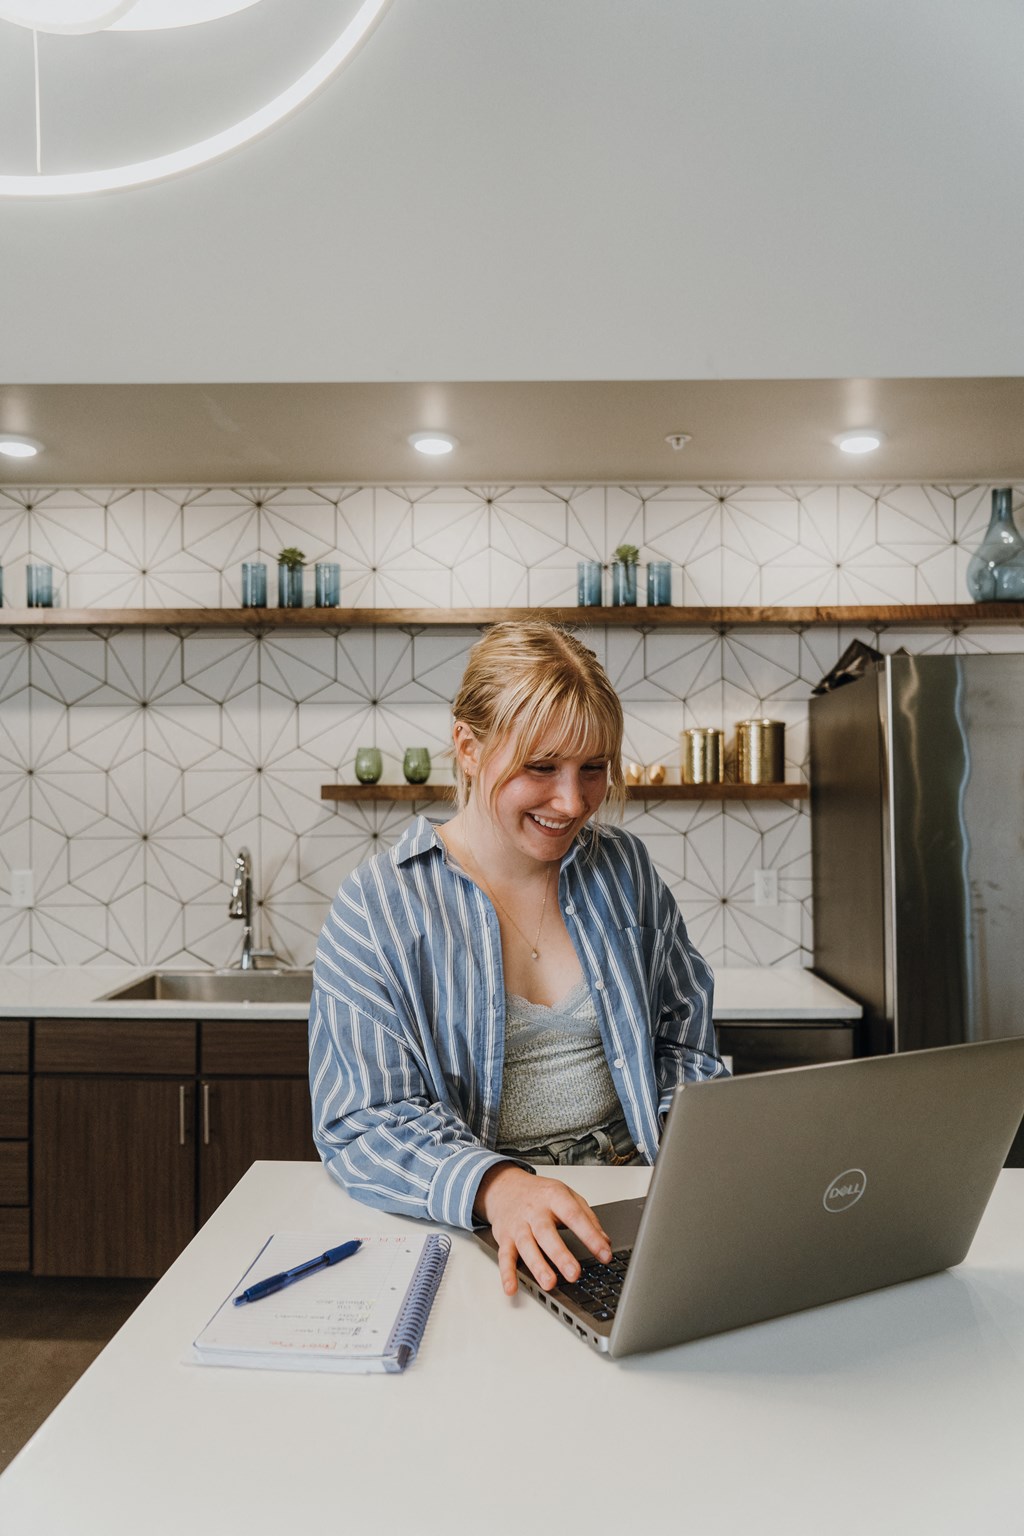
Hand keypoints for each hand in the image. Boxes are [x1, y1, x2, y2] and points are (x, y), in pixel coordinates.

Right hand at [474, 1164, 612, 1295]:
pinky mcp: (504, 1238)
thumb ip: (587, 1218)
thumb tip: (605, 1242)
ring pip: (527, 1246)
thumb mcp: (567, 1196)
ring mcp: (518, 1225)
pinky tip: (512, 1287)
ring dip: (537, 1266)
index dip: (590, 1236)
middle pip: (546, 1233)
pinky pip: (504, 1256)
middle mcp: (535, 1211)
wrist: (505, 1185)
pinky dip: (507, 1273)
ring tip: (549, 1283)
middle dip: (560, 1255)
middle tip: (574, 1273)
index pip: (574, 1216)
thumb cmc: (539, 1194)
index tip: (605, 1254)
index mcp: (554, 1197)